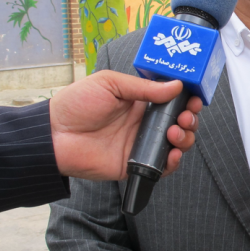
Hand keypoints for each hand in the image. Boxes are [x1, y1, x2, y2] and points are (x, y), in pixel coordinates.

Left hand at [49, 70, 201, 179]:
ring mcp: (139, 144)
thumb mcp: (109, 83)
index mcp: (139, 101)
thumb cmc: (76, 105)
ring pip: (175, 144)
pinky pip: (161, 167)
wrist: (54, 135)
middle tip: (187, 116)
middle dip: (190, 119)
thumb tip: (175, 86)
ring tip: (175, 132)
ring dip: (185, 138)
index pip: (171, 100)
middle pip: (179, 122)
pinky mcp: (134, 165)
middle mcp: (143, 123)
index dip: (187, 99)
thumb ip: (143, 87)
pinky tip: (173, 154)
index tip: (195, 97)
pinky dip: (172, 162)